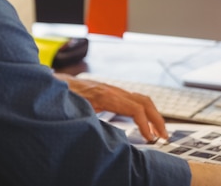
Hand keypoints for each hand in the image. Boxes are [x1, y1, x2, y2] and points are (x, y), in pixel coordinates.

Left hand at [54, 73, 168, 141]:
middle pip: (144, 102)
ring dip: (154, 115)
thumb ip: (91, 122)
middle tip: (164, 136)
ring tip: (160, 132)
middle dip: (157, 119)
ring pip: (142, 99)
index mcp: (106, 95)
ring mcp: (114, 90)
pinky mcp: (113, 93)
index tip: (150, 138)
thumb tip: (103, 136)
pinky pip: (135, 100)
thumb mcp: (77, 111)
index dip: (145, 124)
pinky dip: (145, 111)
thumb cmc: (64, 98)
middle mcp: (113, 90)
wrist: (56, 83)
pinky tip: (145, 124)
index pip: (135, 108)